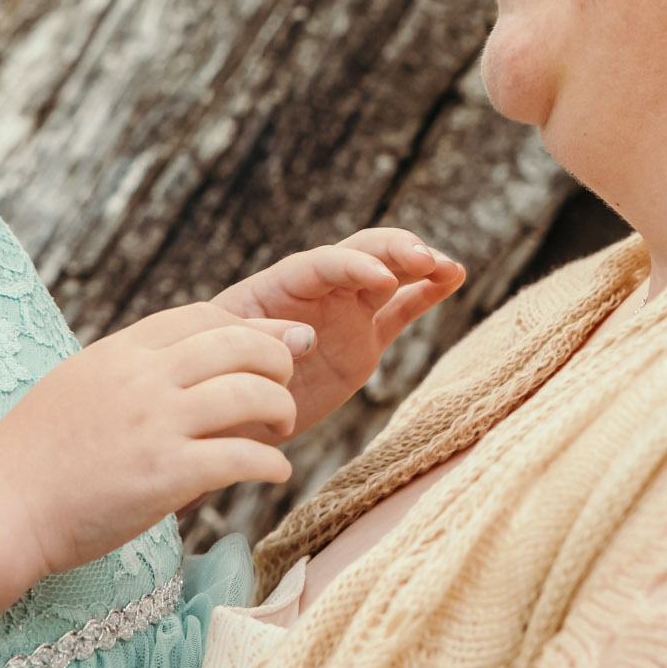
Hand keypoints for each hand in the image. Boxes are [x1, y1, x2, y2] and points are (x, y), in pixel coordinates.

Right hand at [0, 302, 303, 577]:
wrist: (0, 507)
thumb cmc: (33, 455)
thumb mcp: (77, 384)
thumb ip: (127, 370)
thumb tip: (174, 366)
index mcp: (121, 351)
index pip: (204, 316)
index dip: (248, 327)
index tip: (272, 343)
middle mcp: (143, 378)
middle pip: (240, 345)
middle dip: (277, 360)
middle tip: (286, 384)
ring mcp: (157, 425)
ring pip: (252, 394)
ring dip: (282, 409)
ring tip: (283, 428)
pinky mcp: (167, 475)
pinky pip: (242, 457)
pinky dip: (271, 463)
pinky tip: (276, 472)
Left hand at [213, 229, 466, 436]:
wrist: (224, 416)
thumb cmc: (212, 380)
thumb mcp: (224, 357)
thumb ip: (258, 341)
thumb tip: (304, 338)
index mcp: (279, 286)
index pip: (321, 264)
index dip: (353, 266)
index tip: (382, 280)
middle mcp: (316, 292)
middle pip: (360, 255)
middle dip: (394, 252)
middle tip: (426, 259)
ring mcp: (344, 314)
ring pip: (388, 277)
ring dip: (418, 265)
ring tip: (449, 267)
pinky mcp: (364, 342)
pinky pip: (400, 310)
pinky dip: (426, 293)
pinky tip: (454, 277)